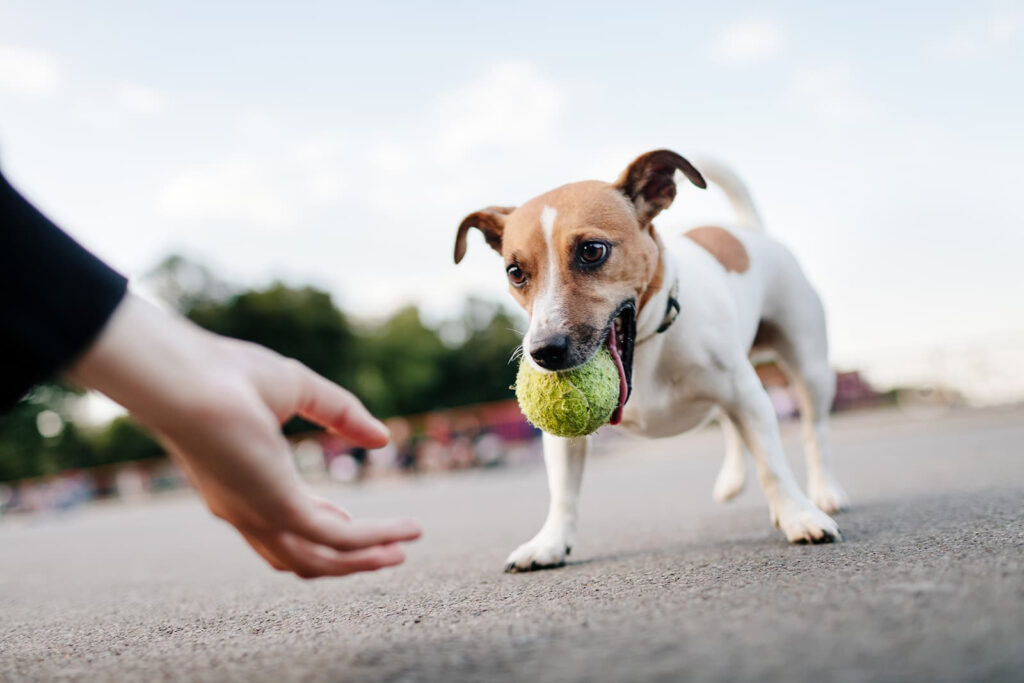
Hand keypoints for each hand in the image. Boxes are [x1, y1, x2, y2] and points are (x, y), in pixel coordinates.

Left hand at [68, 293, 420, 577]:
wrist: (182, 376)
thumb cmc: (224, 373)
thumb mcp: (295, 388)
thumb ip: (340, 413)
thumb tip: (382, 438)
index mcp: (237, 483)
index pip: (278, 523)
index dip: (317, 525)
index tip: (347, 518)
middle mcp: (243, 510)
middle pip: (296, 557)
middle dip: (343, 560)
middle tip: (384, 553)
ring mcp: (258, 515)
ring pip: (319, 560)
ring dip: (364, 562)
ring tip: (401, 554)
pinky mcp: (278, 509)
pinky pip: (337, 538)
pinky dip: (375, 539)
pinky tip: (403, 532)